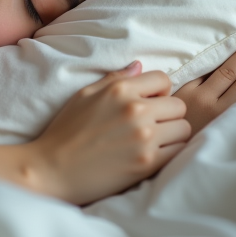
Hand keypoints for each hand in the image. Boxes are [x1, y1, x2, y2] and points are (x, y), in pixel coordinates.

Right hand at [26, 62, 190, 204]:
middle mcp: (135, 110)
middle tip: (152, 125)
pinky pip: (179, 151)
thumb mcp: (84, 95)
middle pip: (178, 105)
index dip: (159, 91)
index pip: (163, 79)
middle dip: (168, 114)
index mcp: (120, 90)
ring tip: (153, 142)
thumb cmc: (65, 131)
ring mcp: (143, 138)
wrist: (52, 169)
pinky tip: (153, 155)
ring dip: (172, 135)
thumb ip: (114, 79)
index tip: (149, 103)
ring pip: (184, 129)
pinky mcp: (147, 163)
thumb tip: (139, 67)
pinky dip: (170, 153)